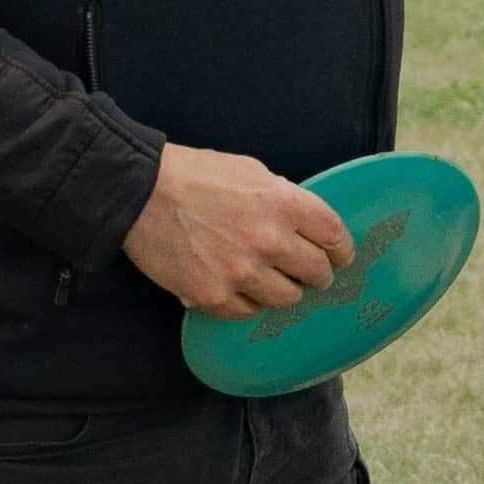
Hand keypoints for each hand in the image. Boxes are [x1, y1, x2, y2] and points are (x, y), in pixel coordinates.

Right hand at [124, 145, 356, 316]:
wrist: (140, 193)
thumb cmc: (195, 175)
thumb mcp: (252, 171)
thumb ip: (283, 199)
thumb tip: (303, 225)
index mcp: (284, 204)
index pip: (333, 235)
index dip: (342, 249)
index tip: (340, 256)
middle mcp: (269, 241)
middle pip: (316, 272)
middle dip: (319, 274)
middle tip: (312, 275)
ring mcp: (242, 273)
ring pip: (286, 297)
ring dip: (285, 291)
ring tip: (273, 282)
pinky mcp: (213, 295)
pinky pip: (247, 311)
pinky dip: (248, 302)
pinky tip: (240, 289)